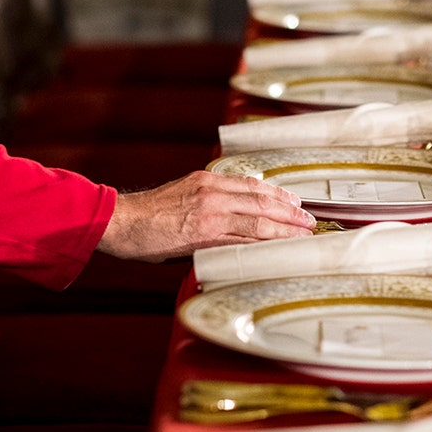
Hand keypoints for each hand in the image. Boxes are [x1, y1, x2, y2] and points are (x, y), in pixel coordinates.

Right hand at [97, 171, 315, 261]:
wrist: (122, 221)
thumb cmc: (147, 214)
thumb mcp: (182, 193)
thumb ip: (208, 200)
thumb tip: (231, 212)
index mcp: (208, 181)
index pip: (252, 185)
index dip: (278, 194)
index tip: (294, 202)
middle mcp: (213, 193)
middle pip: (262, 202)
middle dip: (290, 212)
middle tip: (309, 221)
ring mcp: (210, 214)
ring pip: (258, 222)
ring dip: (285, 230)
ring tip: (303, 236)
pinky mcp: (204, 236)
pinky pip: (242, 242)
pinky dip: (265, 247)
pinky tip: (278, 251)